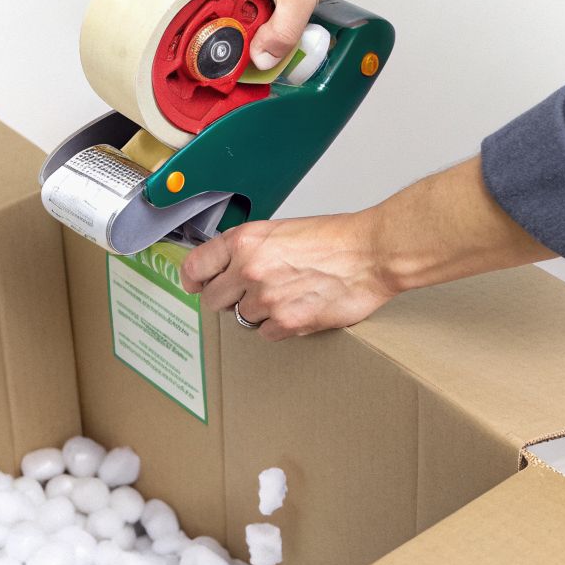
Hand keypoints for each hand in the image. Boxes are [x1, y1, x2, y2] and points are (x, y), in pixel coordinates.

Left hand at [181, 212, 396, 340]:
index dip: (193, 279)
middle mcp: (249, 270)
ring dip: (259, 312)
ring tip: (286, 294)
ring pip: (242, 318)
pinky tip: (297, 308)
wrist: (371, 253)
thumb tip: (226, 267)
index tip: (195, 284)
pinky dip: (279, 326)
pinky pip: (266, 334)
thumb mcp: (279, 230)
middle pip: (213, 299)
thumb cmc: (334, 239)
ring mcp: (267, 299)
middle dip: (227, 298)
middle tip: (248, 292)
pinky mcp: (287, 323)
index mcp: (245, 241)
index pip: (195, 267)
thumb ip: (248, 249)